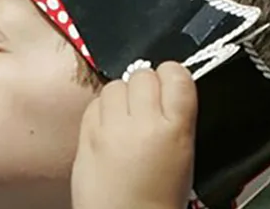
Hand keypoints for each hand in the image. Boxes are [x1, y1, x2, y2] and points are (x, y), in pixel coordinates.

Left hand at [71, 62, 197, 208]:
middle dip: (146, 85)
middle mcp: (142, 123)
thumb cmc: (159, 198)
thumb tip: (166, 89)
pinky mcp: (86, 133)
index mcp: (175, 130)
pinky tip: (110, 126)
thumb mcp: (184, 155)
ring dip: (122, 95)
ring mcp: (110, 127)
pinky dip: (102, 109)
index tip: (171, 83)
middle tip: (147, 105)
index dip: (173, 75)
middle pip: (143, 74)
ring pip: (115, 84)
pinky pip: (94, 102)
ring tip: (127, 116)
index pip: (176, 75)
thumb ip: (176, 117)